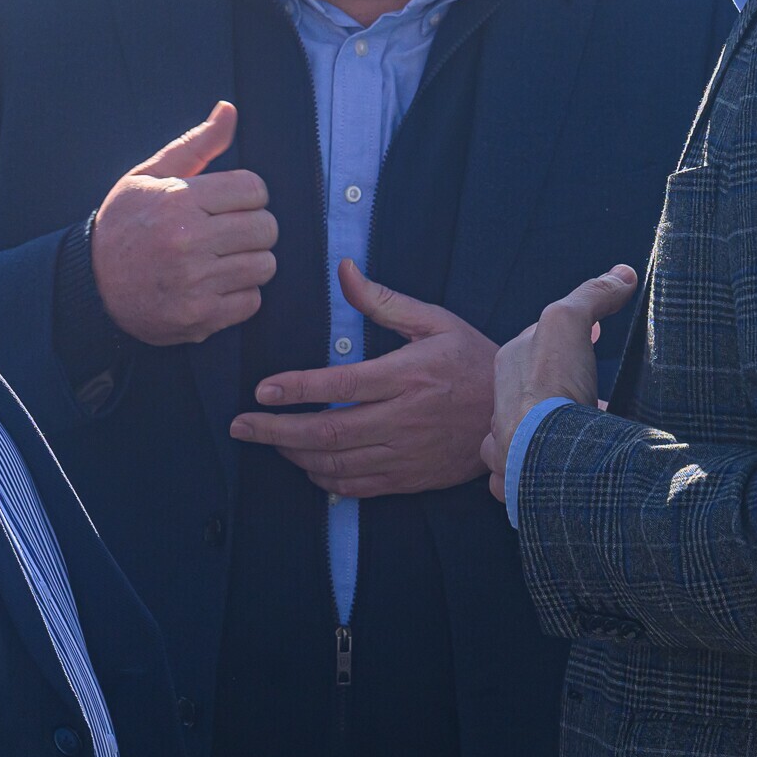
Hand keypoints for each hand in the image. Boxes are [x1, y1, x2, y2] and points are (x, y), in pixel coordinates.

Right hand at [92, 102, 277, 346]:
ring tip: (221, 258)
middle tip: (229, 231)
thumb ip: (195, 145)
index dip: (248, 194)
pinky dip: (239, 294)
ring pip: (265, 265)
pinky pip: (252, 301)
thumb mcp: (150, 176)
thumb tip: (229, 109)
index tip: (230, 202)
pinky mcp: (199, 317)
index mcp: (178, 202)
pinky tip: (214, 285)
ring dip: (249, 261)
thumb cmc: (124, 224)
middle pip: (266, 228)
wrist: (89, 285)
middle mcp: (188, 243)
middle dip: (253, 226)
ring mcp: (195, 284)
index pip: (254, 189)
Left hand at [229, 260, 495, 498]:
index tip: (262, 390)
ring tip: (268, 440)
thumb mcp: (434, 321)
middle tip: (241, 426)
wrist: (515, 413)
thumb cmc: (472, 359)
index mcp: (407, 376)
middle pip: (328, 433)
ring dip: (294, 455)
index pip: (340, 386)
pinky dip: (325, 480)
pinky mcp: (410, 478)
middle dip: (276, 431)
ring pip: (337, 464)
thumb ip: (383, 301)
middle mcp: (403, 419)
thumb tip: (344, 270)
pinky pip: (357, 487)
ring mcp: (406, 453)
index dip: (296, 389)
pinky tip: (307, 466)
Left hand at [480, 266, 637, 502]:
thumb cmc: (550, 387)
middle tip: (592, 392)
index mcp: (509, 366)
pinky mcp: (520, 483)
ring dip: (551, 433)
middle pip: (534, 391)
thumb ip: (591, 296)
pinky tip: (572, 470)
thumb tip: (622, 273)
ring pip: (529, 434)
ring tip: (585, 434)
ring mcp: (507, 447)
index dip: (569, 338)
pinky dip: (550, 469)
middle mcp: (500, 406)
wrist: (546, 458)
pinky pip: (532, 473)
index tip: (594, 339)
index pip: (538, 342)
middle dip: (560, 390)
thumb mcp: (568, 324)